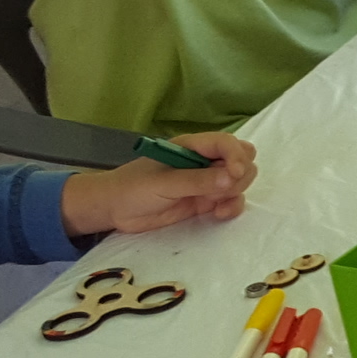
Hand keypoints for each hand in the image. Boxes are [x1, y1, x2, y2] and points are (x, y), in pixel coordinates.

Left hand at [61, 133, 257, 236]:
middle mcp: (204, 161)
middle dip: (239, 175)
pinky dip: (231, 207)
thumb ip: (198, 181)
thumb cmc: (134, 189)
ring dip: (235, 192)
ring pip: (239, 181)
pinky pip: (231, 200)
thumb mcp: (164, 183)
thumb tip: (232, 178)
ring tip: (215, 204)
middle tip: (221, 191)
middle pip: (242, 159)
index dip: (236, 156)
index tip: (234, 175)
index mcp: (193, 147)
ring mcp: (206, 182)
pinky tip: (218, 214)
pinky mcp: (205, 201)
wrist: (114, 210)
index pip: (226, 143)